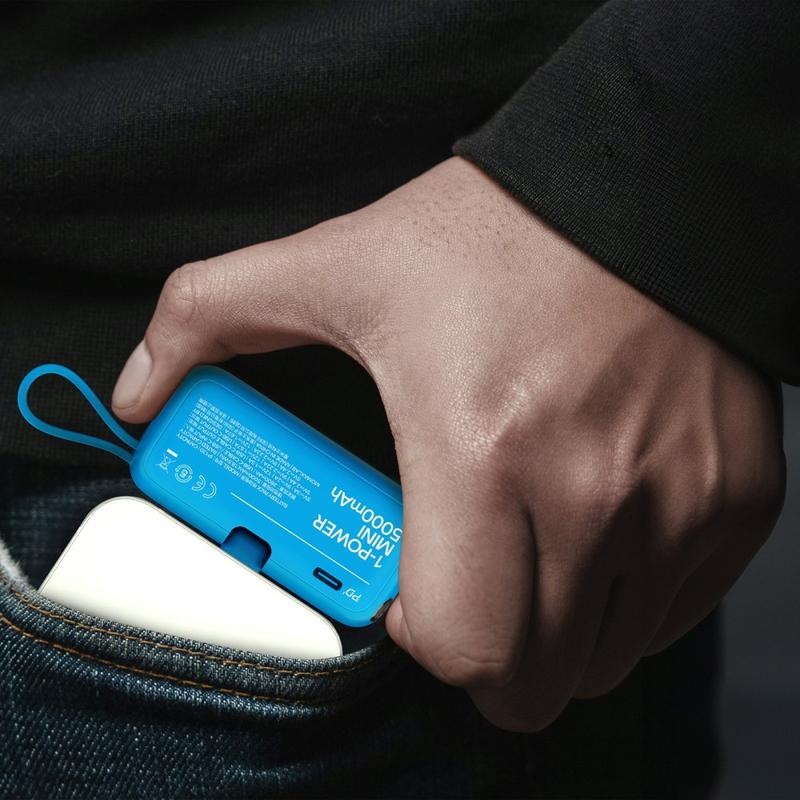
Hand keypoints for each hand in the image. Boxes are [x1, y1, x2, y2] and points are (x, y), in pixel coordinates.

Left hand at [112, 156, 784, 730]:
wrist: (641, 189)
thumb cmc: (498, 233)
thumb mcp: (340, 264)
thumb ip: (212, 317)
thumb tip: (143, 385)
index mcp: (482, 448)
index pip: (462, 648)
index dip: (427, 646)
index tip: (414, 602)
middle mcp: (595, 494)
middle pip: (539, 678)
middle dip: (489, 657)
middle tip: (469, 587)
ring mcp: (678, 505)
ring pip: (610, 652)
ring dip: (558, 626)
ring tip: (530, 545)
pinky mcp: (733, 499)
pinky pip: (678, 605)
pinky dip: (629, 593)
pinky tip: (598, 525)